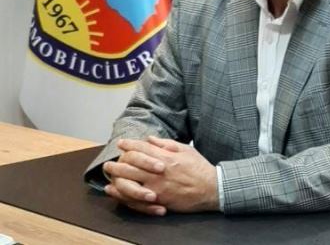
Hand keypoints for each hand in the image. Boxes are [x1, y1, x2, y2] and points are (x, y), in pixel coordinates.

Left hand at [103, 137, 218, 214]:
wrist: (211, 188)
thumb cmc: (199, 167)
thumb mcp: (185, 149)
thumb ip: (166, 144)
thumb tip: (150, 138)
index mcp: (165, 157)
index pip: (141, 148)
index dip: (129, 144)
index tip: (121, 143)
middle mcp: (158, 171)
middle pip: (131, 165)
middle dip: (117, 162)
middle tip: (109, 161)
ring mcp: (157, 187)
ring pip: (130, 181)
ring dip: (117, 177)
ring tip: (109, 175)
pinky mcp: (158, 200)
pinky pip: (136, 198)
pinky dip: (123, 194)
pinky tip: (116, 191)